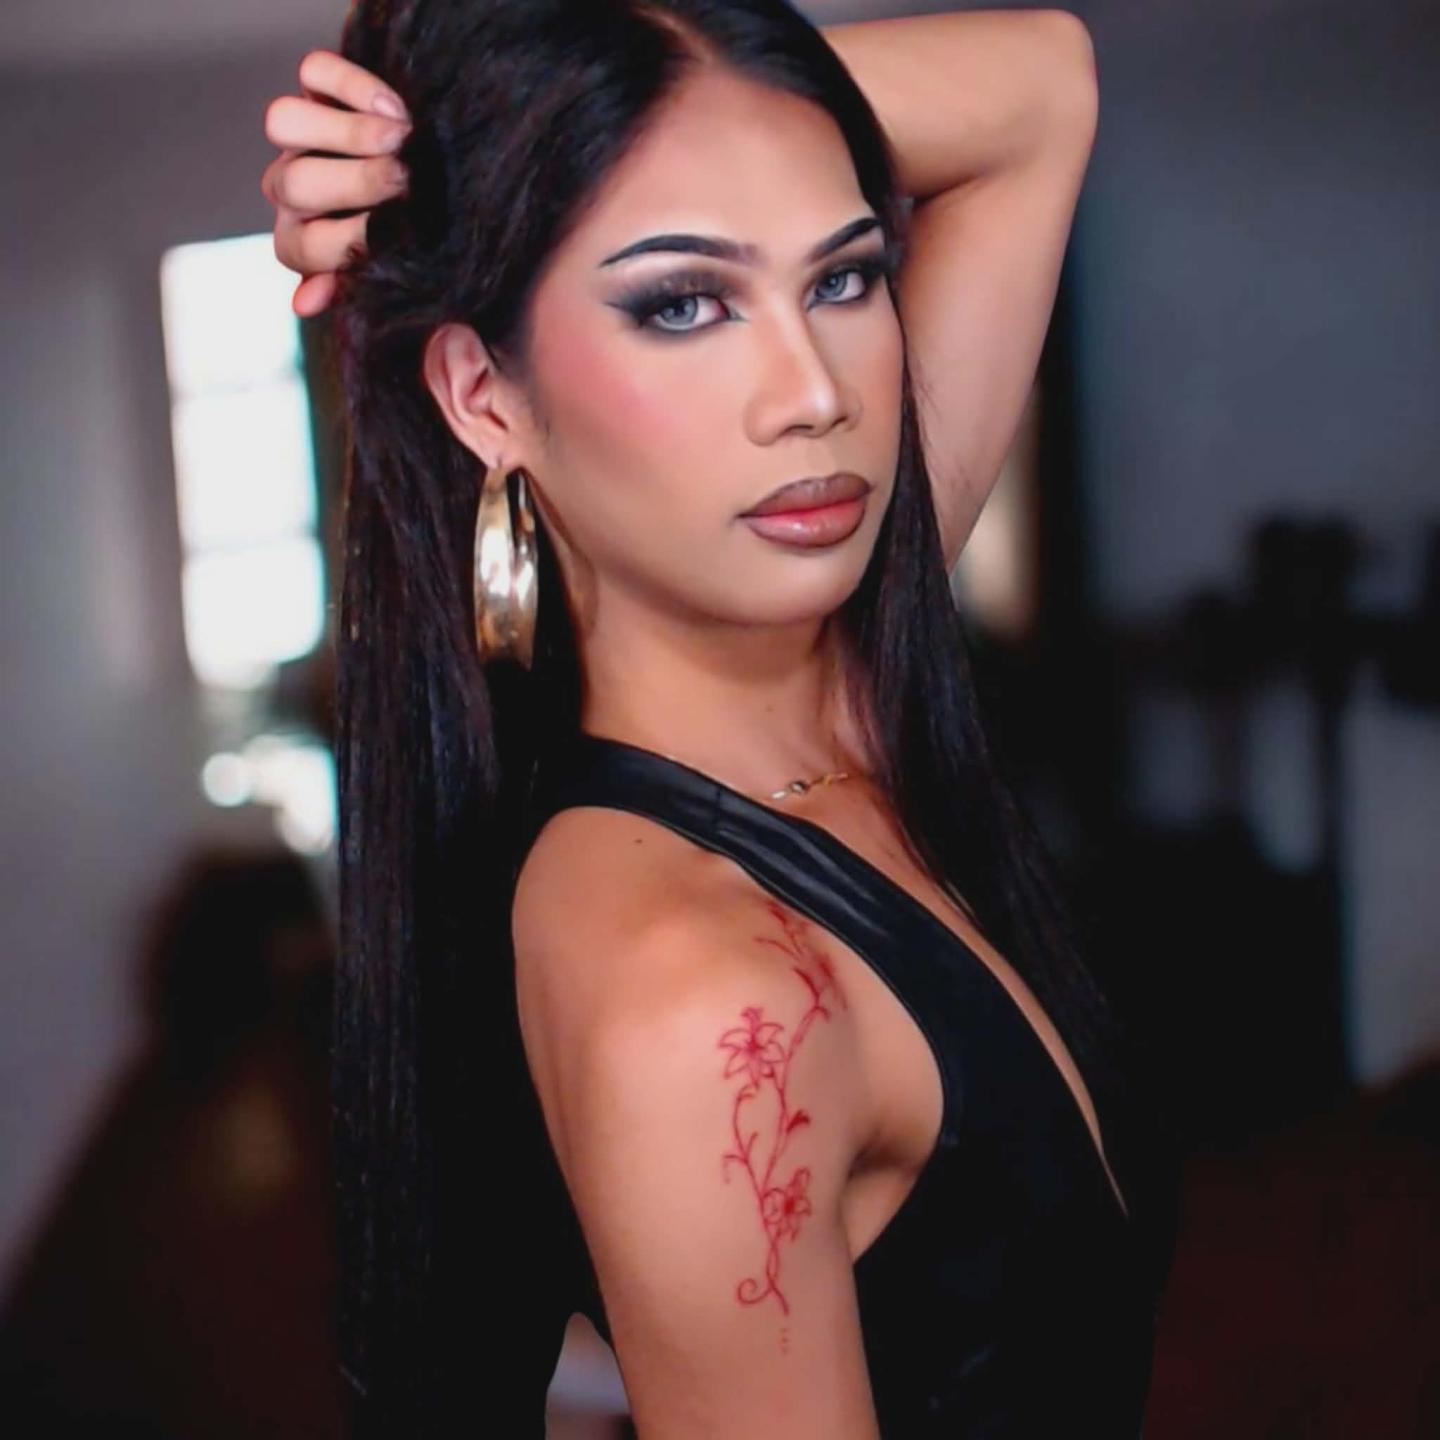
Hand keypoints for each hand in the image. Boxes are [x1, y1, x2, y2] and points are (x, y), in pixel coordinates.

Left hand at [260, 49, 412, 316]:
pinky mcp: (316, 84)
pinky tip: (397, 109)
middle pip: (293, 183)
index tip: (397, 234)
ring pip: (283, 122)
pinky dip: (354, 86)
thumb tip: (303, 303)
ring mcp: (300, 134)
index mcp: (304, 241)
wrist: (433, 172)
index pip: (301, 249)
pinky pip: (315, 73)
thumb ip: (353, 284)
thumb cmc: (415, 233)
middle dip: (355, 180)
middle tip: (406, 178)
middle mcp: (294, 188)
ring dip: (347, 131)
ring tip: (402, 137)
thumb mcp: (392, 266)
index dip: (346, 241)